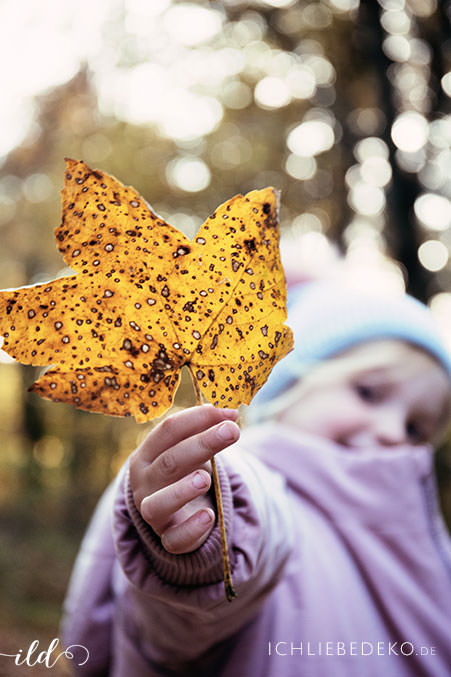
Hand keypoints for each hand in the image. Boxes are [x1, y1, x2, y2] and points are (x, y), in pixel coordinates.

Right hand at [129, 404, 239, 554]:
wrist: (172, 513)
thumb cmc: (183, 471)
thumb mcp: (191, 449)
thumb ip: (206, 430)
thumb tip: (229, 412)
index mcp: (147, 453)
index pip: (168, 430)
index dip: (198, 418)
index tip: (229, 413)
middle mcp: (144, 482)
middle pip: (169, 461)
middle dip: (202, 444)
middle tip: (232, 431)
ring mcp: (152, 512)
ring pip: (159, 504)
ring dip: (182, 490)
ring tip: (205, 479)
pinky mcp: (168, 538)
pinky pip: (175, 539)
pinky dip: (192, 528)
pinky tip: (209, 516)